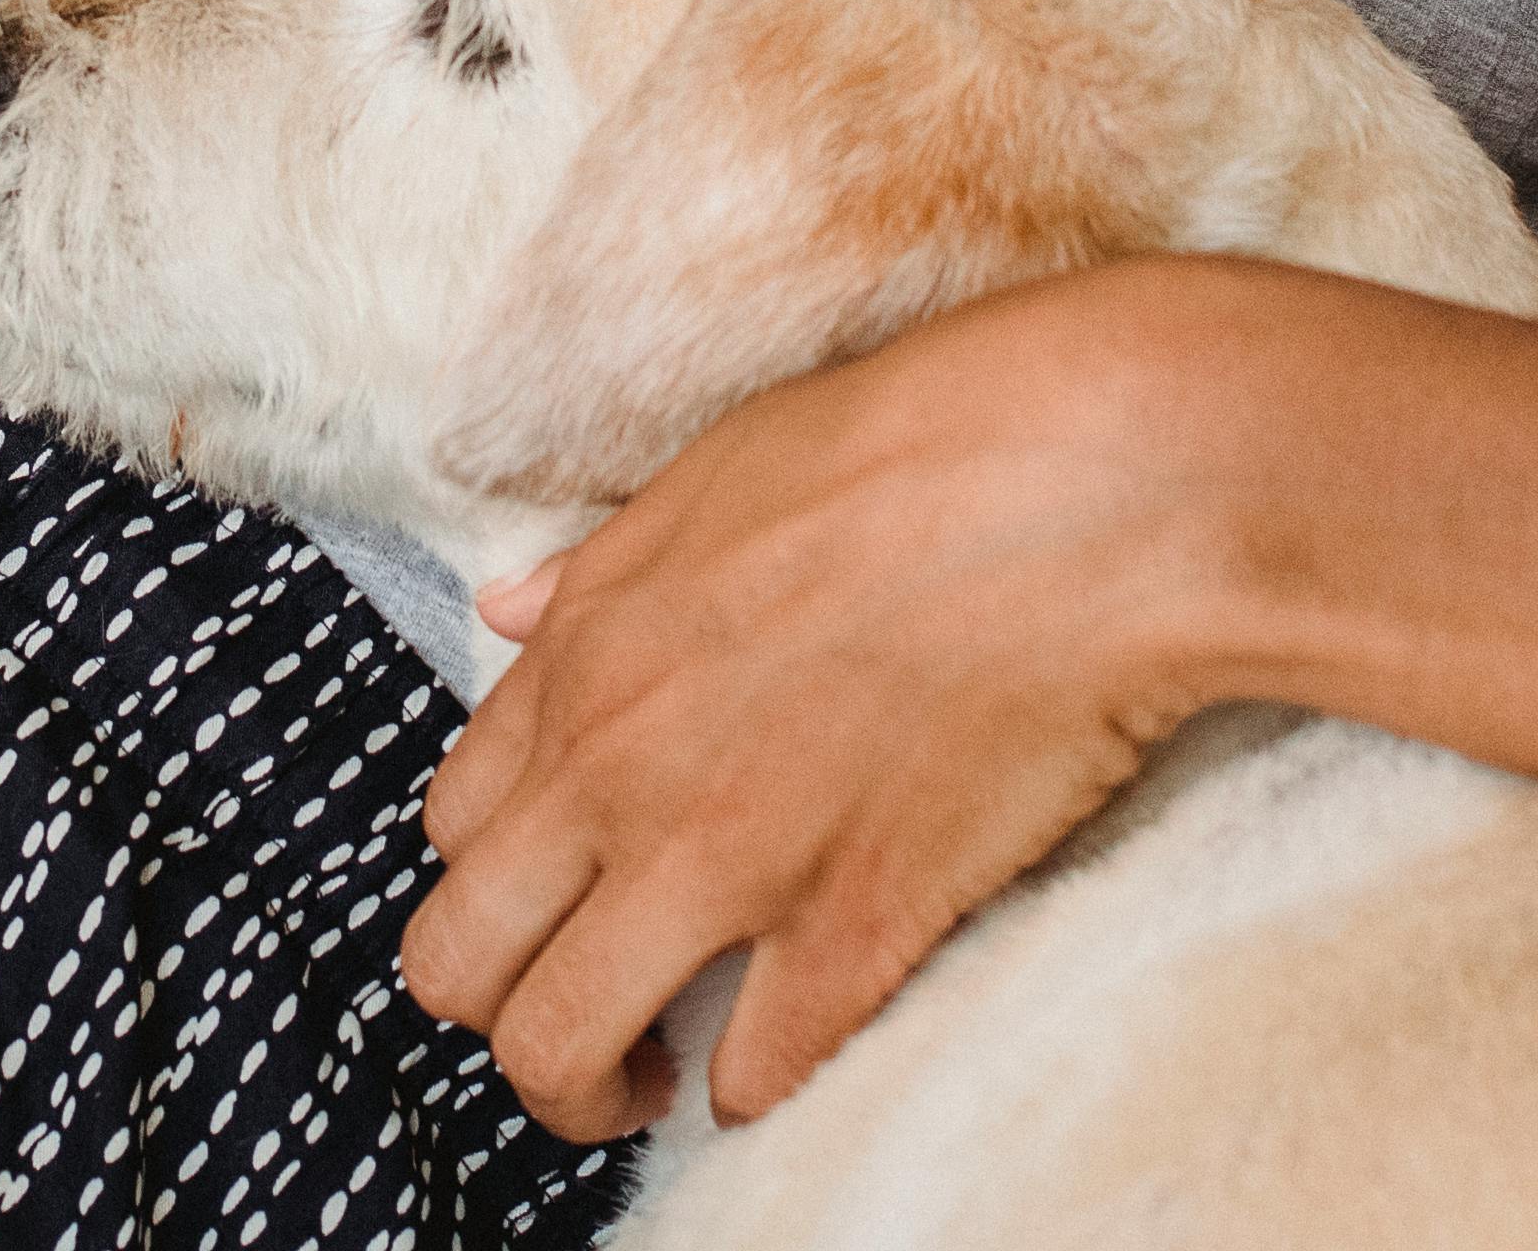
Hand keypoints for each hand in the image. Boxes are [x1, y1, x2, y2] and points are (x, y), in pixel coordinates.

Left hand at [399, 260, 1272, 1141]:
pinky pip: (746, 1079)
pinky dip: (754, 1088)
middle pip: (457, 964)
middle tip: (580, 1015)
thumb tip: (510, 613)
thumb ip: (600, 569)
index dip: (497, 877)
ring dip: (590, 1087)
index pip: (451, 827)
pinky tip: (786, 1049)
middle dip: (499, 1011)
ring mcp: (723, 864)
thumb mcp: (717, 471)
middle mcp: (618, 773)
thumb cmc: (917, 449)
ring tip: (649, 1080)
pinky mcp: (848, 934)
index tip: (559, 893)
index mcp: (583, 660)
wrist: (1085, 490)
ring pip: (554, 1051)